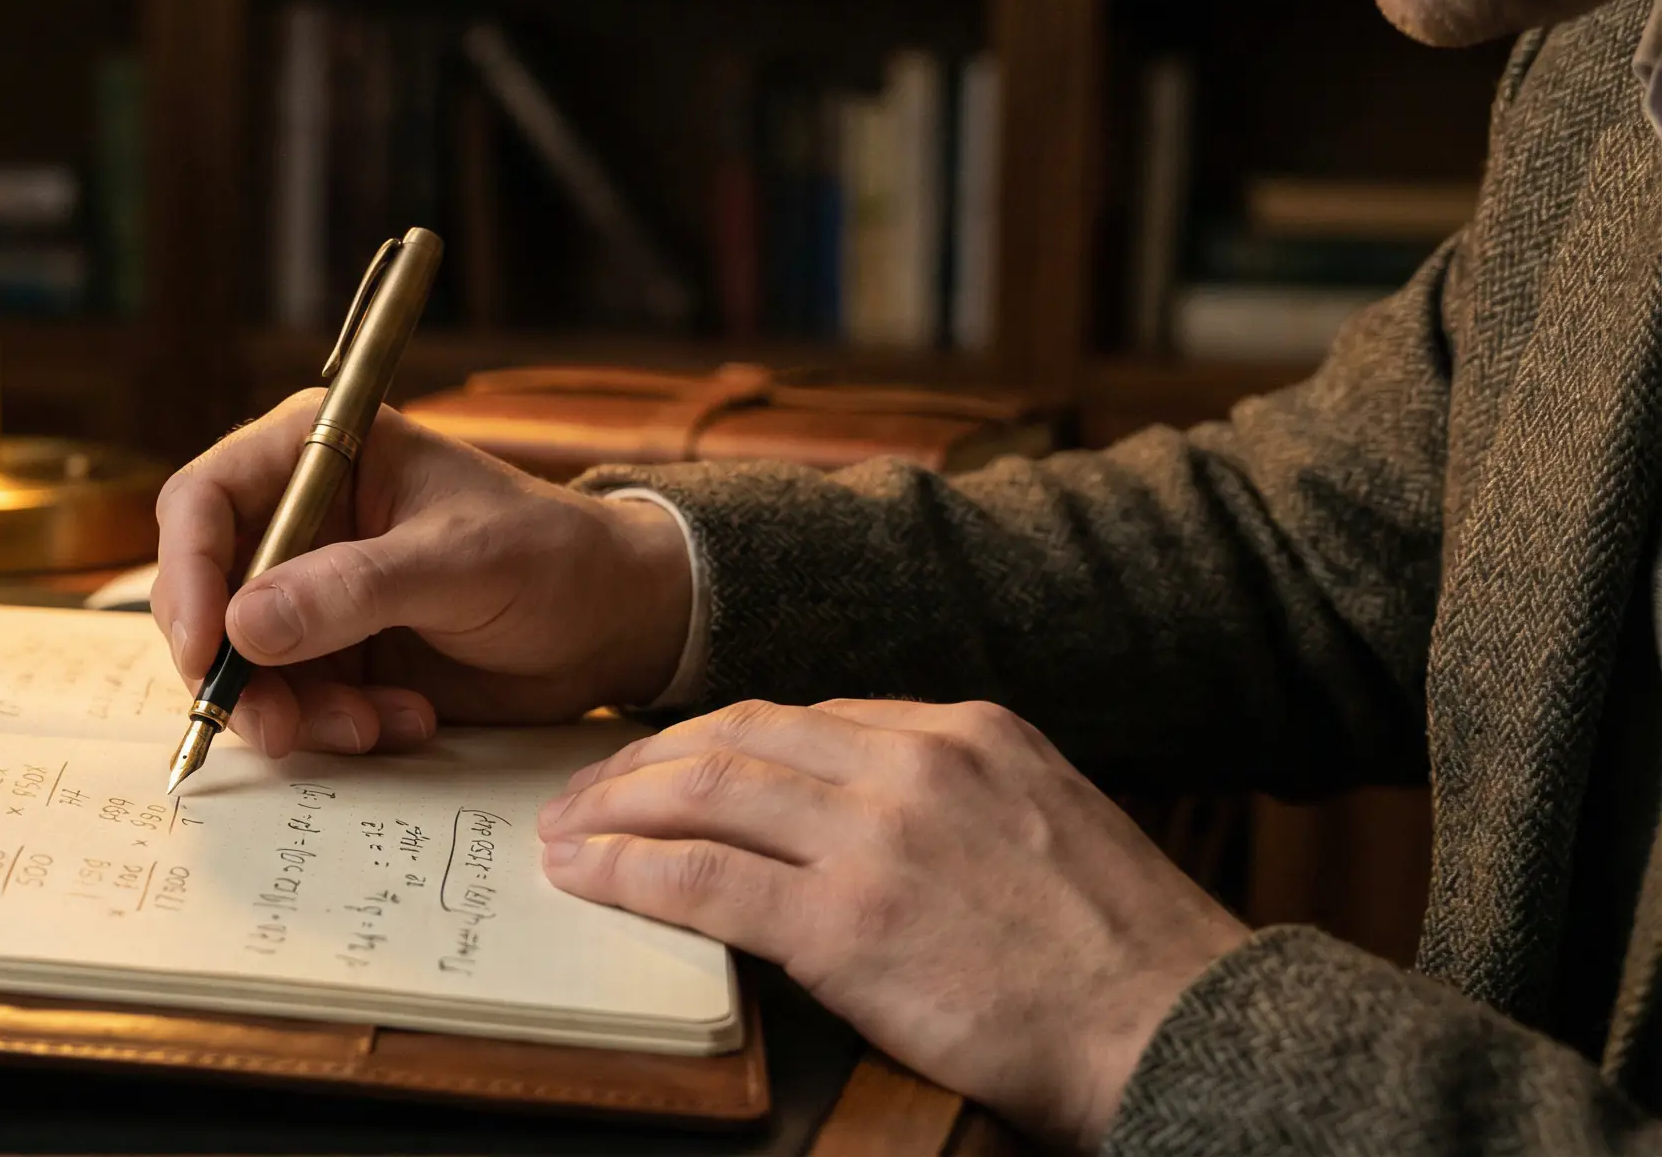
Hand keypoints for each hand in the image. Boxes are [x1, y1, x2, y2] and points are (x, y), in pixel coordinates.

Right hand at [151, 390, 692, 755]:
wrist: (612, 623)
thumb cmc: (552, 557)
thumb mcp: (461, 563)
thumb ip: (354, 590)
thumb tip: (243, 624)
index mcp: (317, 453)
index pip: (202, 501)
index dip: (185, 574)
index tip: (207, 650)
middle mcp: (298, 520)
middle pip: (204, 594)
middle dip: (237, 669)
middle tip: (282, 727)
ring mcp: (310, 592)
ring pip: (242, 664)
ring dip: (295, 710)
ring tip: (377, 725)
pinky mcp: (332, 655)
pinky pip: (291, 702)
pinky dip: (334, 727)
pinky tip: (406, 721)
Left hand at [539, 699, 1248, 1150]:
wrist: (1180, 1029)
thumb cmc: (1125, 958)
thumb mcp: (1047, 824)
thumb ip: (954, 801)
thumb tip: (855, 814)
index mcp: (968, 731)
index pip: (802, 717)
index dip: (713, 739)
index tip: (663, 761)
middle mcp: (916, 763)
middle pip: (737, 738)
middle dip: (643, 763)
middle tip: (582, 788)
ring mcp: (878, 838)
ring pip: (704, 794)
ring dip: (615, 809)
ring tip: (566, 829)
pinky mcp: (847, 924)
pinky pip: (700, 880)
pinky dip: (627, 872)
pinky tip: (585, 877)